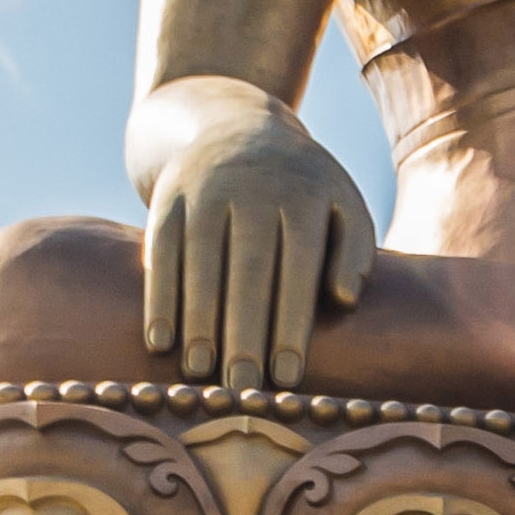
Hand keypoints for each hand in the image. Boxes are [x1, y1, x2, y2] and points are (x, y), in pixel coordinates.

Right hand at [138, 85, 378, 386]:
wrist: (233, 123)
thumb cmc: (302, 188)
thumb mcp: (342, 204)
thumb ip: (355, 249)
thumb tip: (345, 299)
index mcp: (303, 196)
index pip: (298, 269)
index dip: (291, 325)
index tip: (287, 378)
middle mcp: (252, 189)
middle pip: (247, 270)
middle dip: (243, 334)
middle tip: (241, 392)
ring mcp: (204, 190)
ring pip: (199, 263)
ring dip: (198, 323)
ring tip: (200, 375)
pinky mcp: (167, 196)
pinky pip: (161, 251)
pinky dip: (159, 298)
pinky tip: (161, 342)